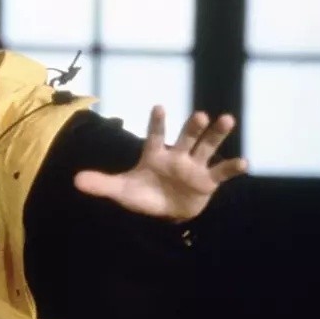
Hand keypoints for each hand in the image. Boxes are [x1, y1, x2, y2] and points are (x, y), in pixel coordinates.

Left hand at [73, 106, 247, 221]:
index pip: (155, 135)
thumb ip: (101, 184)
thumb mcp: (122, 190)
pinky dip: (232, 167)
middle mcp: (177, 155)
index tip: (159, 107)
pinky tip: (244, 162)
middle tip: (200, 115)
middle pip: (186, 137)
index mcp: (155, 154)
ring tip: (227, 119)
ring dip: (217, 134)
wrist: (165, 212)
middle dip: (193, 127)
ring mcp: (194, 166)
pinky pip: (221, 172)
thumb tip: (75, 180)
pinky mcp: (207, 181)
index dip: (157, 122)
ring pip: (207, 147)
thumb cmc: (144, 194)